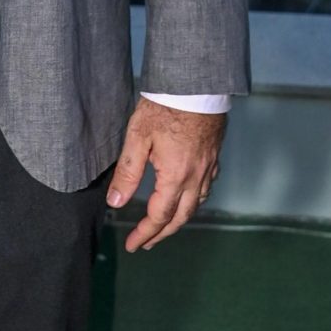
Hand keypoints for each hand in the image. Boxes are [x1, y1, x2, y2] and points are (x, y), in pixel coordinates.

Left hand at [105, 97, 223, 253]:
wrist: (197, 85)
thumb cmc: (166, 107)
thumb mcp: (138, 137)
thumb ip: (127, 172)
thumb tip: (116, 203)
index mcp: (176, 176)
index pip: (159, 216)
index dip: (144, 233)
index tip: (132, 245)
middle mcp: (196, 177)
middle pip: (180, 217)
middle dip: (162, 234)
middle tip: (146, 243)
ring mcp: (208, 168)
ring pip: (196, 205)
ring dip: (179, 220)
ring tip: (164, 226)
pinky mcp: (214, 157)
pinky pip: (206, 190)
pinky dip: (193, 202)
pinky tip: (186, 199)